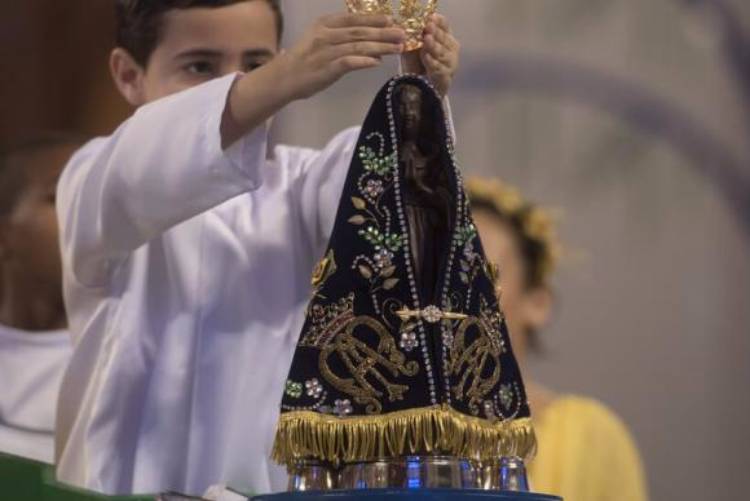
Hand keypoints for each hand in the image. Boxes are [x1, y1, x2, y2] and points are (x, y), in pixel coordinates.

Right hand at [281, 13, 406, 99]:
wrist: (285, 77)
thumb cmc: (306, 59)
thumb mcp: (321, 40)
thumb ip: (343, 38)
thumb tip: (372, 42)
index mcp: (325, 24)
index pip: (353, 19)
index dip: (373, 18)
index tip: (390, 19)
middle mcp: (326, 35)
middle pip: (359, 32)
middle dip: (383, 32)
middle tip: (402, 34)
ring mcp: (326, 51)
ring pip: (358, 46)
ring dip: (380, 46)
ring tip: (397, 48)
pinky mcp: (326, 69)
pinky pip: (349, 62)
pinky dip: (364, 61)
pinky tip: (377, 62)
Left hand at [400, 14, 459, 95]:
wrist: (419, 87)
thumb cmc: (417, 64)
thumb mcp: (412, 47)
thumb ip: (412, 37)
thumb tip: (405, 26)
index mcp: (445, 38)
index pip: (445, 26)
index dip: (439, 22)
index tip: (431, 17)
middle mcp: (451, 50)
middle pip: (445, 39)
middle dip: (436, 33)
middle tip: (428, 27)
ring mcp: (451, 64)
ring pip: (443, 54)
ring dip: (434, 46)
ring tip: (426, 39)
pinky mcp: (446, 78)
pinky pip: (439, 69)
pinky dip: (432, 62)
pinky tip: (425, 56)